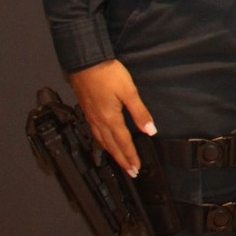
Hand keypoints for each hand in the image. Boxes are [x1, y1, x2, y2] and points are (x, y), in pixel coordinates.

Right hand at [68, 59, 154, 175]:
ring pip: (102, 141)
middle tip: (130, 172)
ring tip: (119, 161)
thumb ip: (140, 112)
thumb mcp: (129, 92)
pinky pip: (95, 133)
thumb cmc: (107, 74)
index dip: (130, 157)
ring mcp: (91, 117)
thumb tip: (150, 130)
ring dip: (112, 153)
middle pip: (112, 146)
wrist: (85, 62)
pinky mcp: (87, 111)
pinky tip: (104, 142)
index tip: (136, 168)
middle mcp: (99, 121)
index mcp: (110, 118)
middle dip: (122, 160)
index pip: (123, 143)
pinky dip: (102, 142)